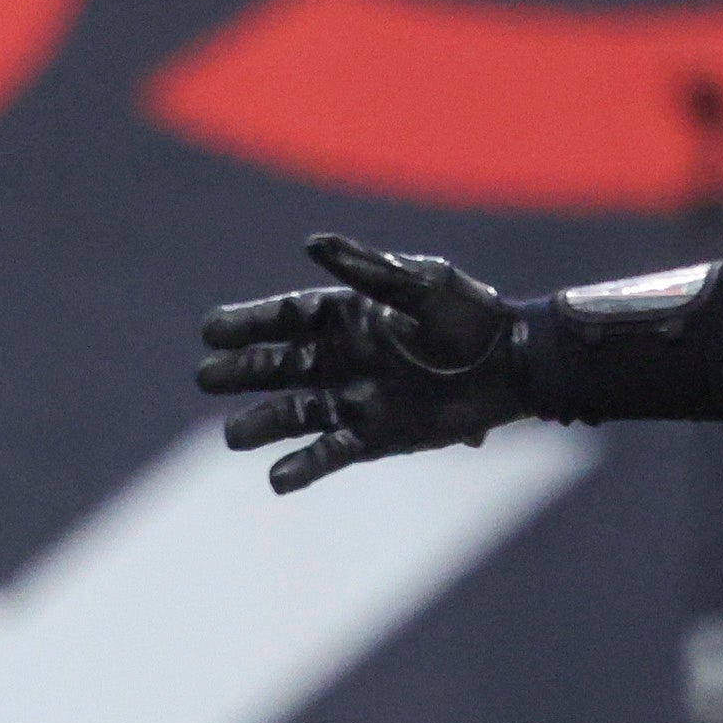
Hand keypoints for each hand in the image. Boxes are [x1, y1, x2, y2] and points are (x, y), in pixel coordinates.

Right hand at [198, 233, 534, 492]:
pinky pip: (329, 452)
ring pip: (294, 414)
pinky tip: (276, 479)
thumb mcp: (419, 284)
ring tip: (231, 436)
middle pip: (279, 366)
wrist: (516, 364)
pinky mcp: (374, 436)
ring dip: (262, 424)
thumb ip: (365, 269)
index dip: (247, 324)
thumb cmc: (472, 315)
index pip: (285, 319)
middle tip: (206, 378)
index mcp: (349, 315)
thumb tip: (310, 243)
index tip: (210, 331)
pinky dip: (303, 467)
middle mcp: (343, 357)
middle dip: (242, 373)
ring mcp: (355, 399)